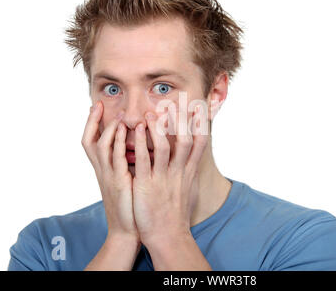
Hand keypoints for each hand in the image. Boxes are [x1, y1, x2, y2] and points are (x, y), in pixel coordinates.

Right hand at [81, 101, 139, 242]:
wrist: (127, 231)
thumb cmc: (130, 206)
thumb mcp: (126, 181)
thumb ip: (127, 164)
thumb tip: (137, 147)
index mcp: (104, 170)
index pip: (92, 142)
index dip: (93, 125)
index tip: (96, 107)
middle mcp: (102, 171)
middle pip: (89, 141)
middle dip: (92, 122)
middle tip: (97, 104)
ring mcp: (108, 176)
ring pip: (101, 146)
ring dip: (108, 128)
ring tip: (117, 113)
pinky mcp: (118, 182)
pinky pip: (115, 157)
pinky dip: (118, 141)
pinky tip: (124, 129)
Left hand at [132, 104, 208, 245]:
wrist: (167, 235)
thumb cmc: (174, 211)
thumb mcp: (185, 188)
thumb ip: (186, 171)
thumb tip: (189, 158)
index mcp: (188, 172)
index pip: (200, 143)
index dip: (200, 124)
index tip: (198, 107)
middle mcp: (179, 172)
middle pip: (186, 140)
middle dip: (182, 119)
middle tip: (177, 101)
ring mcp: (164, 178)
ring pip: (165, 146)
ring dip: (159, 127)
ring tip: (152, 112)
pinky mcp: (147, 185)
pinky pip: (144, 160)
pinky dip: (140, 143)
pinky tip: (135, 130)